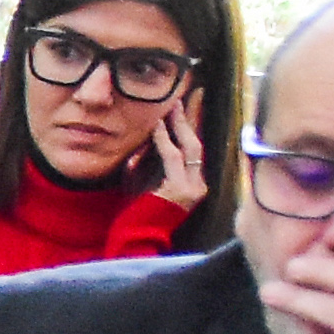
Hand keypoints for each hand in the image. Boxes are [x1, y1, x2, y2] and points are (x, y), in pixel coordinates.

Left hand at [145, 83, 207, 214]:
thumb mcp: (141, 181)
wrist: (136, 239)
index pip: (195, 147)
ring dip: (180, 124)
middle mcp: (198, 184)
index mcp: (192, 182)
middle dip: (193, 117)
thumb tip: (147, 135)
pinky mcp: (182, 191)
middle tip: (189, 93)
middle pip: (198, 143)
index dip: (194, 123)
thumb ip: (146, 160)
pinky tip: (159, 125)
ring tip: (173, 104)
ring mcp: (193, 188)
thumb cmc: (135, 213)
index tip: (192, 99)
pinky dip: (165, 140)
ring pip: (190, 147)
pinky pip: (173, 159)